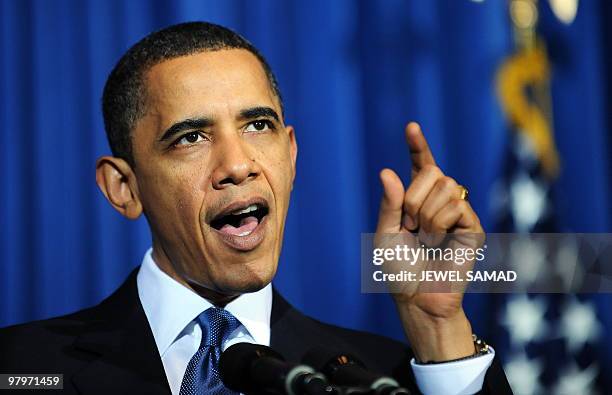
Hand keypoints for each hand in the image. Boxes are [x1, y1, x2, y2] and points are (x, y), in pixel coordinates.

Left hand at [375, 122, 483, 362]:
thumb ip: (389, 203)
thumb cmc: (399, 270)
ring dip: (426, 214)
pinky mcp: (474, 227)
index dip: (418, 147)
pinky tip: (438, 243)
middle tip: (410, 226)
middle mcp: (440, 202)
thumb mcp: (385, 234)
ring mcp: (459, 212)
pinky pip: (457, 204)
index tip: (411, 127)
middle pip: (432, 171)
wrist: (418, 298)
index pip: (421, 166)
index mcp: (417, 200)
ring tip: (425, 239)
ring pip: (445, 185)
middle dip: (413, 198)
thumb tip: (388, 170)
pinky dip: (440, 223)